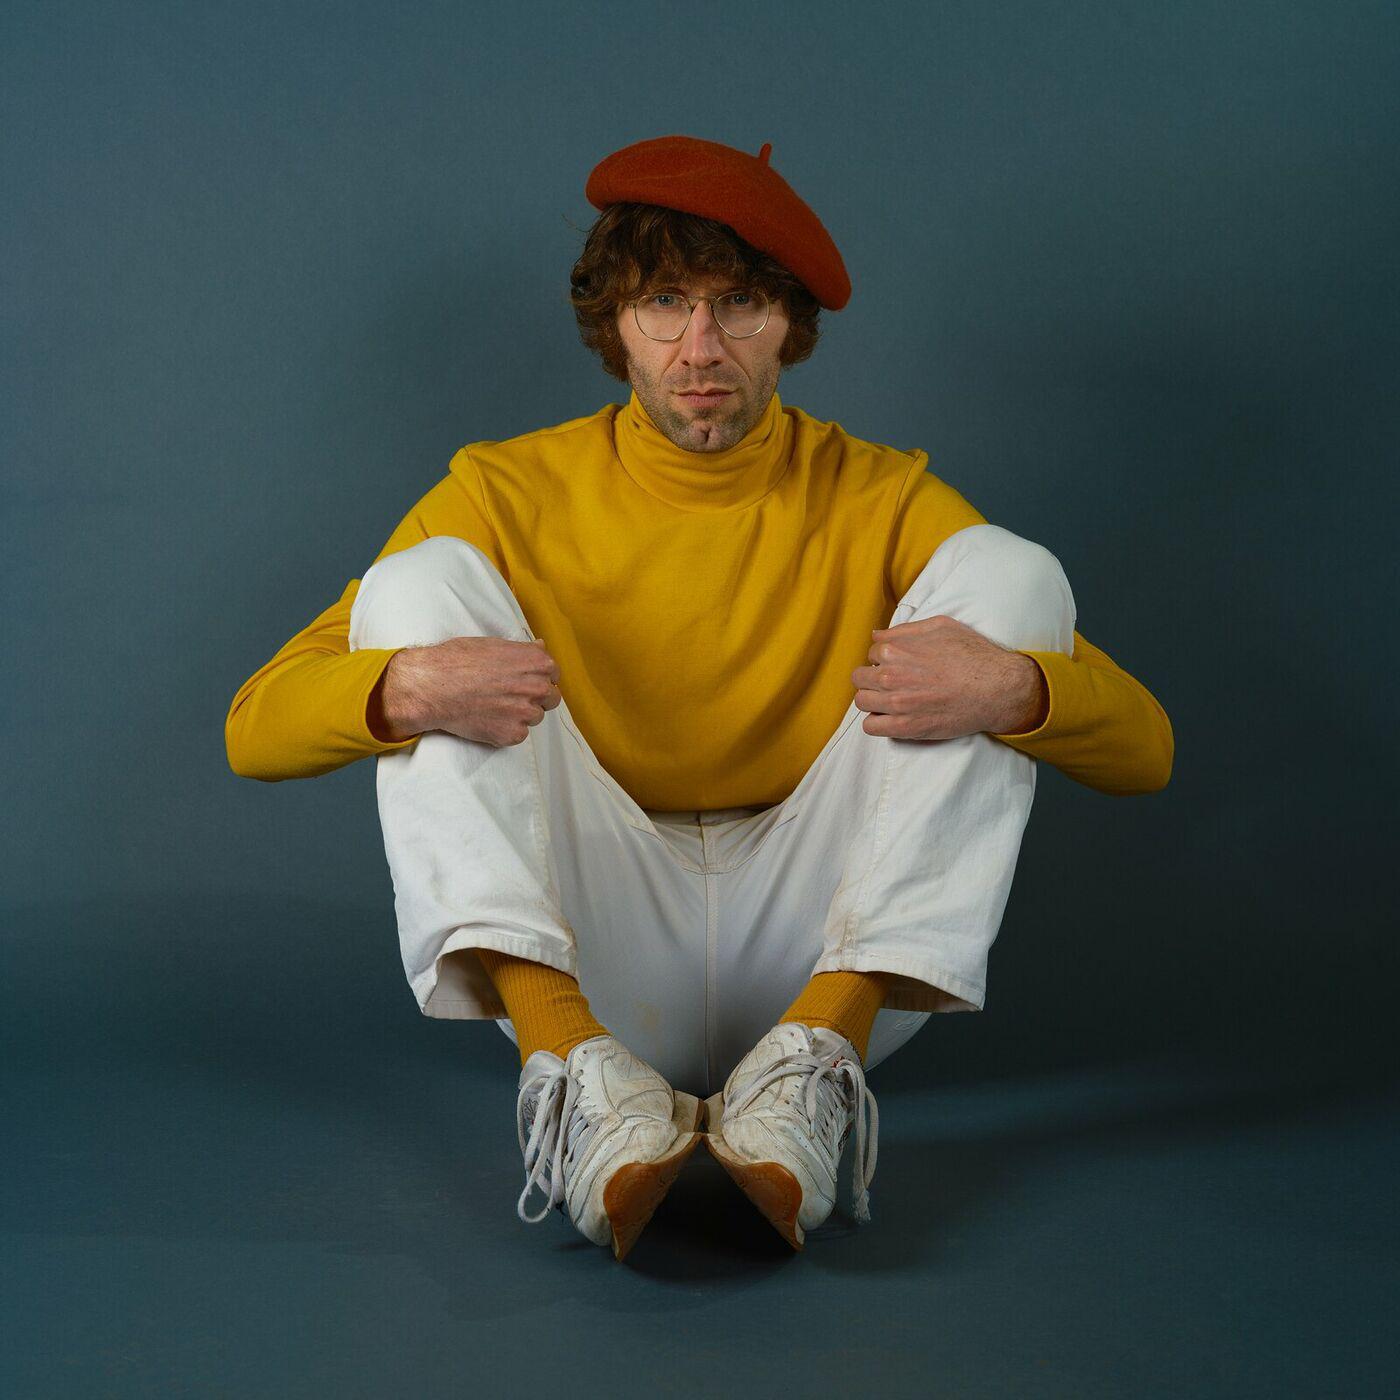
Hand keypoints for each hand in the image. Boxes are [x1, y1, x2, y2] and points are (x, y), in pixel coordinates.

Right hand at [370, 636, 561, 746]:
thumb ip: (523, 650)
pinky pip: (518, 734)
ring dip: (520, 715)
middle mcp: (537, 687)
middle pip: (551, 699)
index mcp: (536, 662)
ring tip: (494, 707)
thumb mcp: (493, 644)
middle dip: (535, 698)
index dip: (539, 678)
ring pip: (535, 718)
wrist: (432, 686)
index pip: (553, 675)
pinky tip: (487, 719)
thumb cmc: (457, 660)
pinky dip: (506, 730)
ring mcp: (526, 712)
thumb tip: (541, 647)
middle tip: (510, 697)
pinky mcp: (512, 734)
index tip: (525, 681)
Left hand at [851, 615, 1046, 739]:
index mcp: (895, 650)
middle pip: (861, 678)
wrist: (996, 688)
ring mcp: (896, 703)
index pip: (872, 654)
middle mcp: (890, 676)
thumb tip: (877, 635)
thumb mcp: (940, 627)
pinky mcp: (905, 727)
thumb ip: (905, 630)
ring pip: (862, 702)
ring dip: (872, 700)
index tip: (898, 666)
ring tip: (890, 701)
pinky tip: (890, 718)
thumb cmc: (973, 655)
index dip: (885, 659)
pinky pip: (871, 727)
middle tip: (892, 684)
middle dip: (873, 678)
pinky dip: (876, 723)